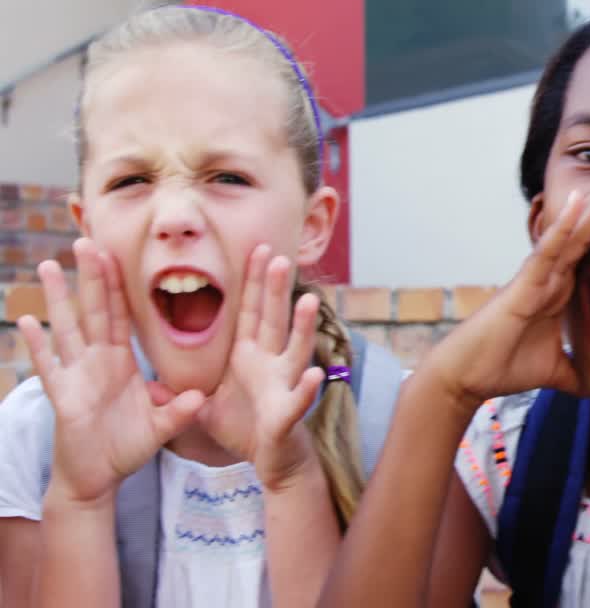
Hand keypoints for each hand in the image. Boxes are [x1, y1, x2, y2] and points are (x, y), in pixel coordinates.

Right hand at [17, 239, 204, 504]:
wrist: (98, 479)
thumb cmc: (126, 448)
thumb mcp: (162, 426)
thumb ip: (180, 410)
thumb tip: (200, 396)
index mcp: (121, 362)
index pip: (121, 316)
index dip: (119, 286)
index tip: (116, 253)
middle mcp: (97, 363)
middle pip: (94, 312)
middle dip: (91, 277)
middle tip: (85, 240)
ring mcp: (77, 377)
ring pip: (67, 330)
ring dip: (59, 299)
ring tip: (50, 266)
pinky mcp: (64, 398)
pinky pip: (50, 368)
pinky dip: (37, 346)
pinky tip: (27, 322)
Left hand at [198, 246, 323, 490]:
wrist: (271, 462)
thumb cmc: (244, 430)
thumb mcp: (204, 409)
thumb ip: (181, 394)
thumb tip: (151, 383)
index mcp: (249, 357)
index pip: (250, 313)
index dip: (253, 283)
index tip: (258, 250)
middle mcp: (270, 364)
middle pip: (273, 320)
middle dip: (276, 289)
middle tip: (279, 257)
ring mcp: (283, 387)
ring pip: (294, 351)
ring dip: (302, 327)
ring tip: (309, 302)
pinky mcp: (287, 415)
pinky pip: (296, 401)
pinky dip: (305, 389)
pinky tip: (314, 375)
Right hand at [425, 159, 589, 409]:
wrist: (465, 377)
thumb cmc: (504, 367)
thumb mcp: (559, 371)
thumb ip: (581, 370)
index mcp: (562, 285)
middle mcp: (552, 272)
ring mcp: (537, 274)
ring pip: (575, 229)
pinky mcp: (523, 284)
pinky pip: (547, 250)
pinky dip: (562, 225)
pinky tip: (578, 200)